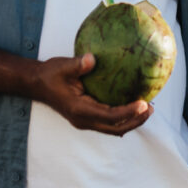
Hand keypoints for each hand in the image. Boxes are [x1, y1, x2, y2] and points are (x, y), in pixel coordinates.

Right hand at [29, 53, 152, 135]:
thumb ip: (77, 64)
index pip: (110, 116)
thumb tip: (93, 58)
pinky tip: (132, 104)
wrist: (37, 84)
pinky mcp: (87, 117)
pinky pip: (108, 122)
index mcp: (79, 110)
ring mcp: (85, 121)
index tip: (144, 103)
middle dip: (135, 121)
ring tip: (147, 109)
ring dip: (131, 121)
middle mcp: (83, 120)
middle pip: (115, 128)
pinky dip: (122, 116)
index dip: (128, 112)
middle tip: (150, 109)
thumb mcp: (62, 66)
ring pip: (113, 128)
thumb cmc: (50, 74)